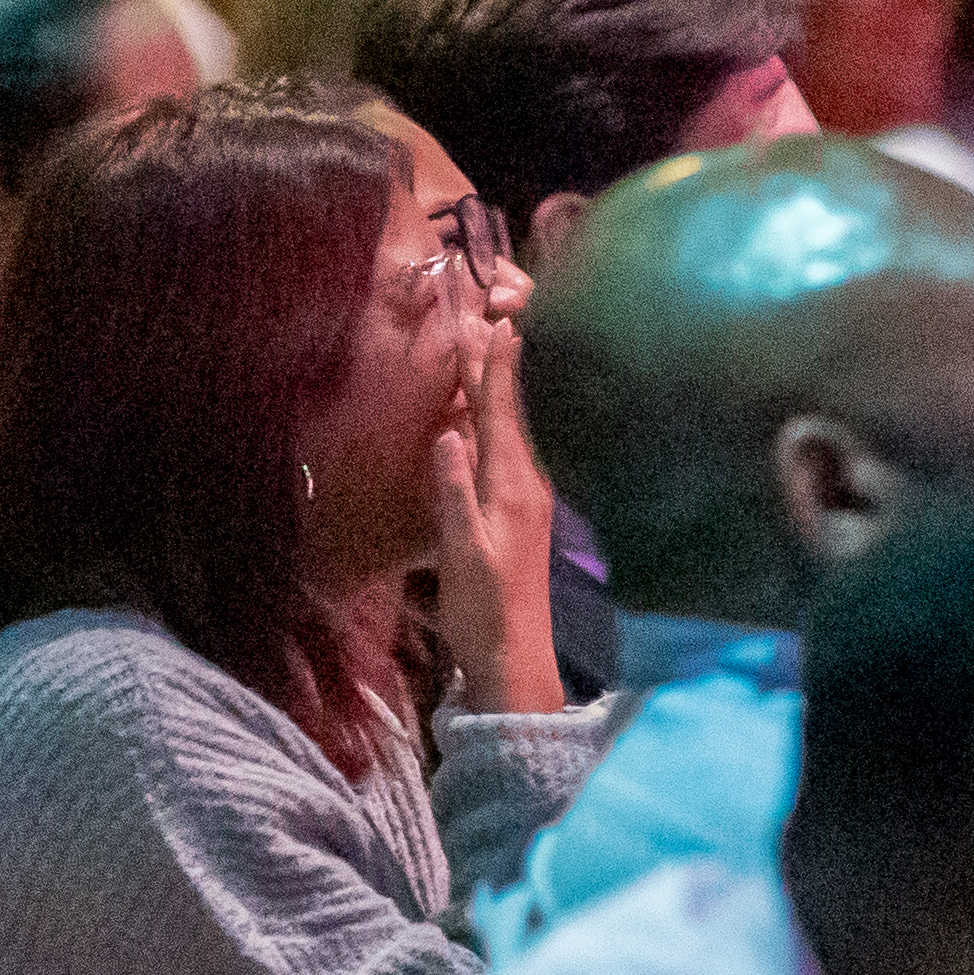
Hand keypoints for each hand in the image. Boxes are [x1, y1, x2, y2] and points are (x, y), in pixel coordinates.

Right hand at [427, 308, 562, 712]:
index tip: (495, 322)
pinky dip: (499, 418)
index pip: (502, 414)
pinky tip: (491, 413)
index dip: (495, 368)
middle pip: (512, 411)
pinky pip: (509, 449)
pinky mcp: (521, 511)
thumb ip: (454, 493)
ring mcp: (527, 496)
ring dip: (501, 387)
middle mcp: (527, 483)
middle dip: (500, 365)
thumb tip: (447, 432)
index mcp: (513, 487)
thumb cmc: (484, 608)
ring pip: (512, 427)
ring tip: (492, 348)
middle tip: (493, 316)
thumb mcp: (463, 552)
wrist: (514, 658)